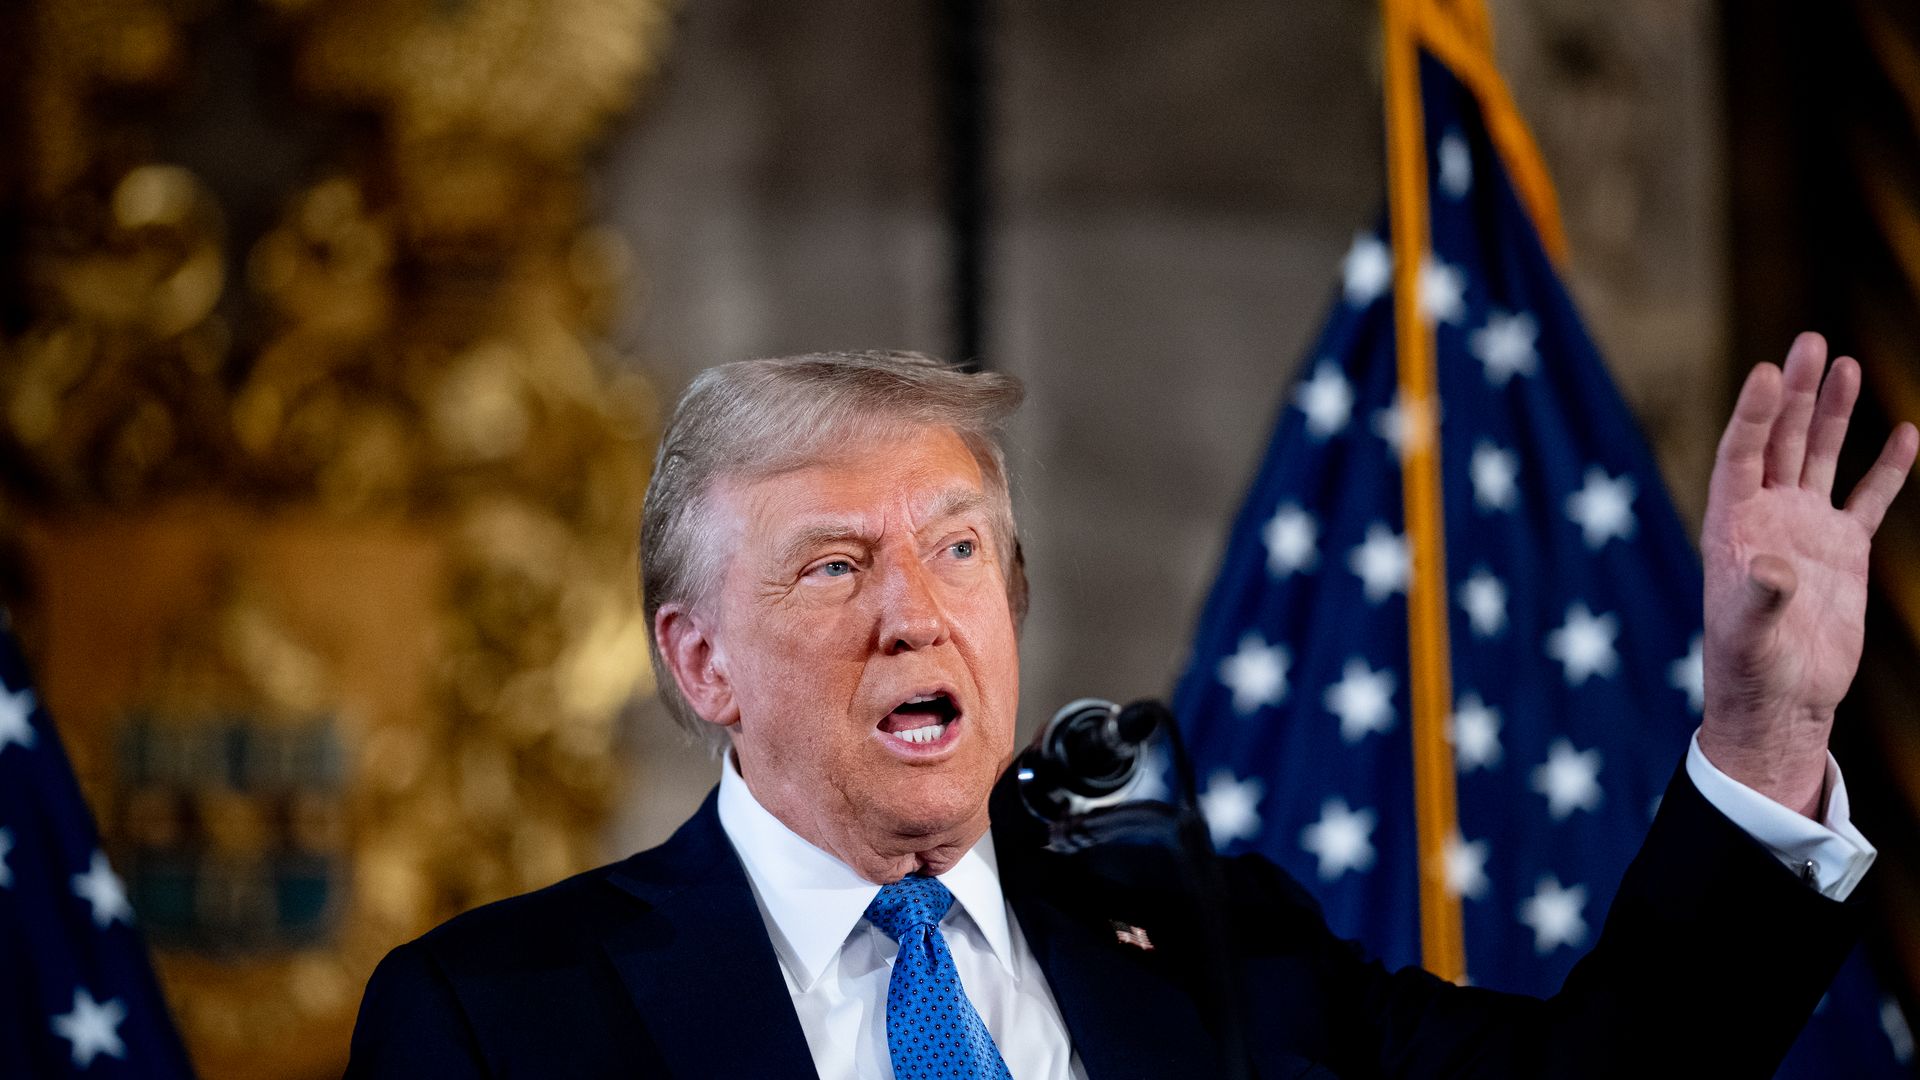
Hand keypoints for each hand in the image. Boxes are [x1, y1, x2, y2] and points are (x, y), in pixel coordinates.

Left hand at [1699, 332, 1916, 817]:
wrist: (1782, 699)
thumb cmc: (1751, 668)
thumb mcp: (1749, 634)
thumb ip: (1759, 598)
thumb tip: (1773, 567)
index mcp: (1733, 525)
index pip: (1742, 455)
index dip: (1754, 415)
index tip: (1766, 371)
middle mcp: (1767, 516)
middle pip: (1783, 441)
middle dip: (1797, 393)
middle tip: (1811, 341)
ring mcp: (1806, 528)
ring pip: (1822, 457)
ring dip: (1832, 413)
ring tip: (1845, 363)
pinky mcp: (1842, 551)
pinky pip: (1868, 498)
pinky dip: (1886, 467)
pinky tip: (1906, 432)